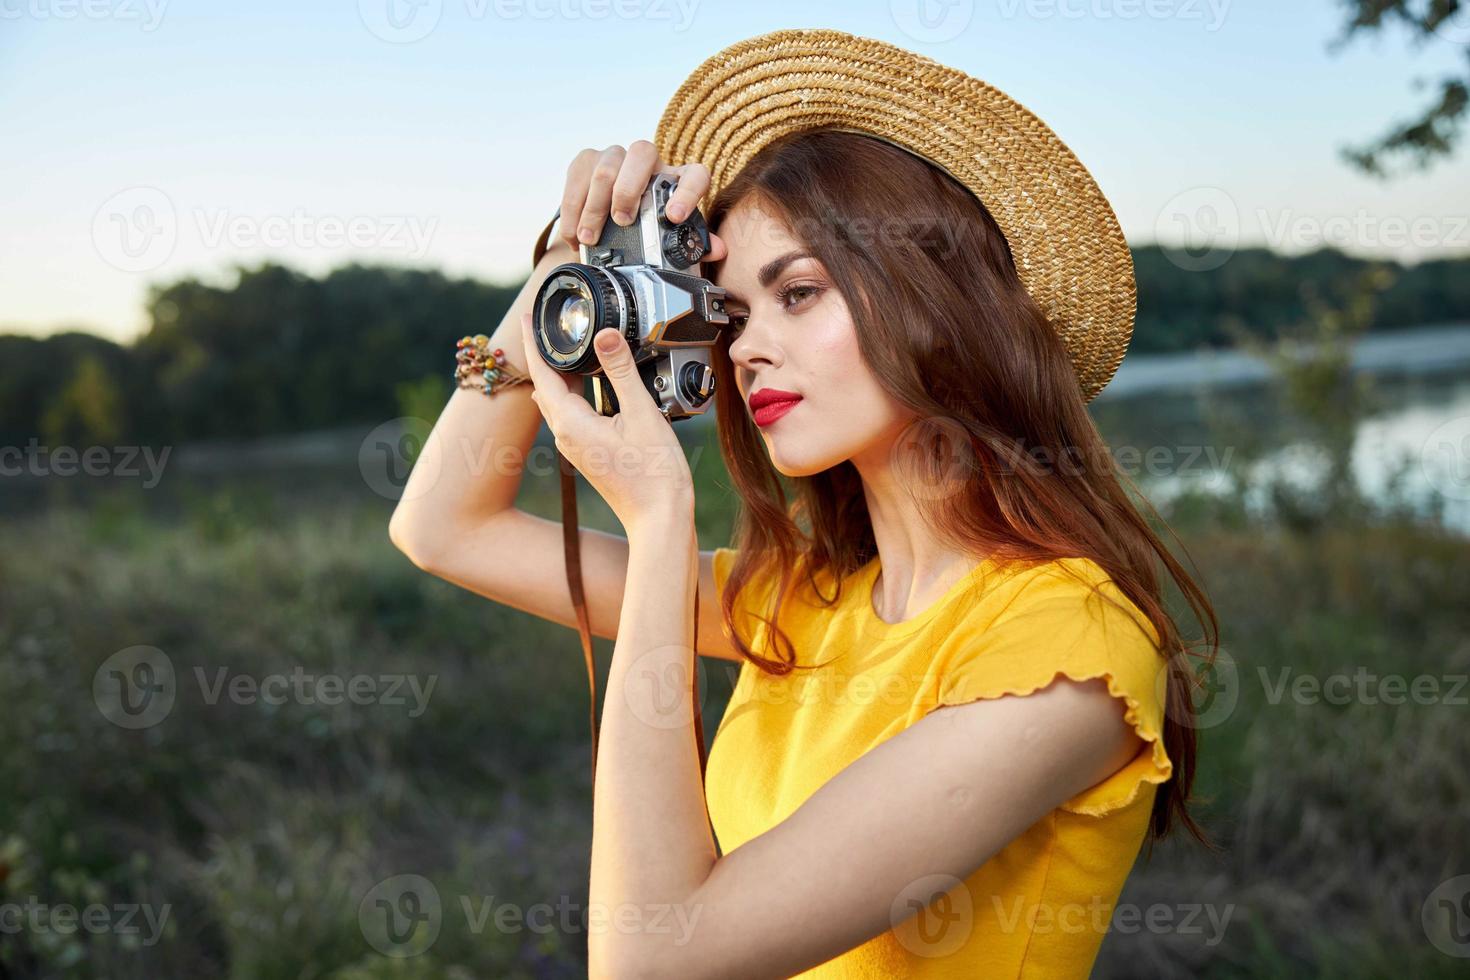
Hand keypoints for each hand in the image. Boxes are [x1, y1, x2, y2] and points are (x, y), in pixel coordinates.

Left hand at [519, 311, 693, 533]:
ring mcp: (576, 446)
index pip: (542, 373)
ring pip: (558, 400)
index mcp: (571, 423)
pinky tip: (590, 382)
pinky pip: (572, 413)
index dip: (532, 341)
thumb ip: (622, 371)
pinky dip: (574, 390)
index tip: (527, 316)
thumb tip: (604, 334)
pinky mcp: (589, 452)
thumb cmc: (654, 474)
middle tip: (547, 323)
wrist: (659, 518)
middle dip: (544, 353)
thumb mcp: (642, 413)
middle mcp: (566, 435)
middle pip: (546, 385)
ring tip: (568, 345)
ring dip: (560, 373)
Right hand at [558, 140, 727, 258]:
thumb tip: (718, 249)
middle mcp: (649, 162)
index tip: (674, 217)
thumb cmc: (645, 229)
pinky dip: (573, 209)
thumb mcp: (668, 239)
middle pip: (642, 153)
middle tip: (622, 221)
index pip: (694, 175)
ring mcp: (616, 157)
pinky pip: (578, 176)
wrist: (608, 222)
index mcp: (677, 180)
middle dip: (629, 188)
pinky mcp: (587, 160)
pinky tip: (573, 234)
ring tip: (590, 238)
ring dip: (595, 206)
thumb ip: (694, 244)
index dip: (687, 192)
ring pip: (606, 167)